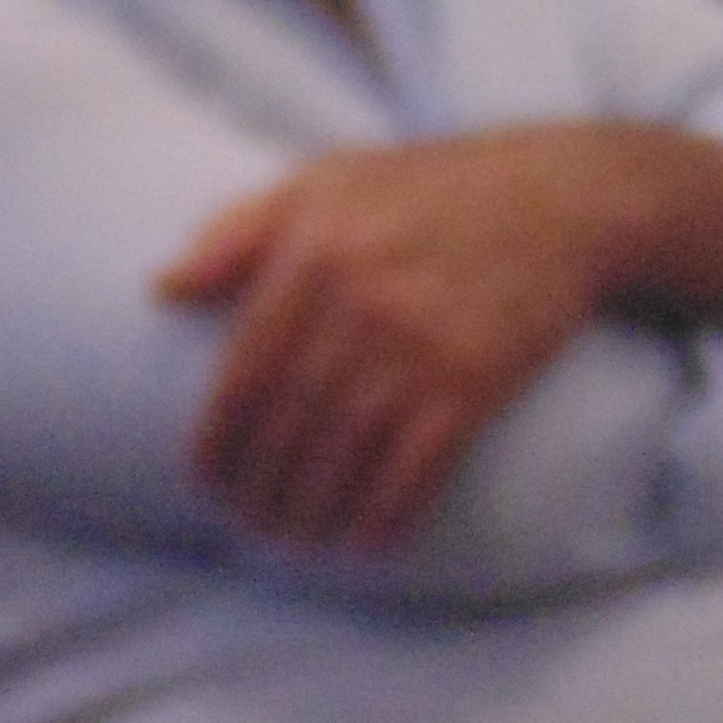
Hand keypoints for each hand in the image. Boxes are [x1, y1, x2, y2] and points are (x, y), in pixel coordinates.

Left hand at [162, 127, 644, 552]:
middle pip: (288, 424)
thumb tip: (162, 288)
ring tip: (296, 540)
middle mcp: (360, 303)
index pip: (243, 373)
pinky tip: (366, 543)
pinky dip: (386, 515)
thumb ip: (239, 229)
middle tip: (248, 524)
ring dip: (312, 513)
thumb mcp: (327, 179)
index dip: (217, 442)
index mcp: (314, 252)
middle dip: (260, 489)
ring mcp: (420, 346)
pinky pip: (417, 469)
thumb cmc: (432, 187)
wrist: (560, 198)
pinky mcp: (475, 380)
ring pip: (344, 456)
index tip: (203, 482)